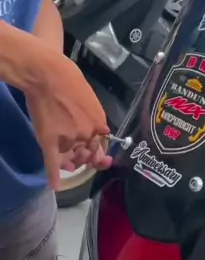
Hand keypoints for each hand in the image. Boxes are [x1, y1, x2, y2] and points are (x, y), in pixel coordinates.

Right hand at [26, 51, 110, 190]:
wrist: (47, 74)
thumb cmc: (69, 79)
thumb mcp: (91, 98)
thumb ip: (96, 118)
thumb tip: (101, 133)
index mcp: (98, 122)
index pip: (100, 145)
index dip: (99, 153)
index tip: (101, 159)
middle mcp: (87, 134)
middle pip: (85, 153)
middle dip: (83, 157)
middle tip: (78, 157)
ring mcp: (68, 139)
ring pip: (69, 157)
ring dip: (68, 162)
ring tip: (68, 164)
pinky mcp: (49, 141)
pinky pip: (53, 164)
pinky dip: (54, 176)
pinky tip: (56, 185)